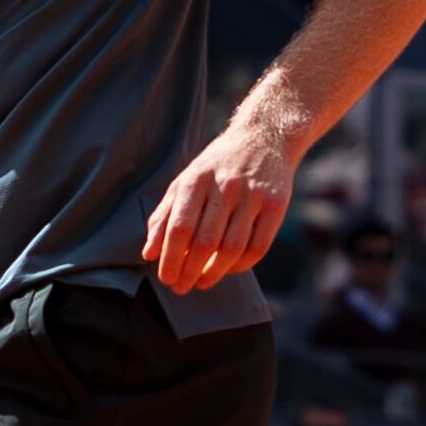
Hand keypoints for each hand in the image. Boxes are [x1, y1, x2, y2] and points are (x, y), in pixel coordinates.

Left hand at [144, 109, 303, 295]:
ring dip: (214, 274)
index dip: (171, 259)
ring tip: (201, 283)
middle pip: (205, 242)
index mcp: (197, 180)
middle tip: (181, 287)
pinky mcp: (276, 206)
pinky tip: (228, 270)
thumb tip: (149, 254)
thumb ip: (164, 216)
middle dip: (189, 272)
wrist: (264, 138)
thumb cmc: (217, 166)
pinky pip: (258, 247)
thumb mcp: (185, 180)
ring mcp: (253, 196)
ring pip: (232, 248)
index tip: (166, 278)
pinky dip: (241, 266)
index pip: (179, 228)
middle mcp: (225, 187)